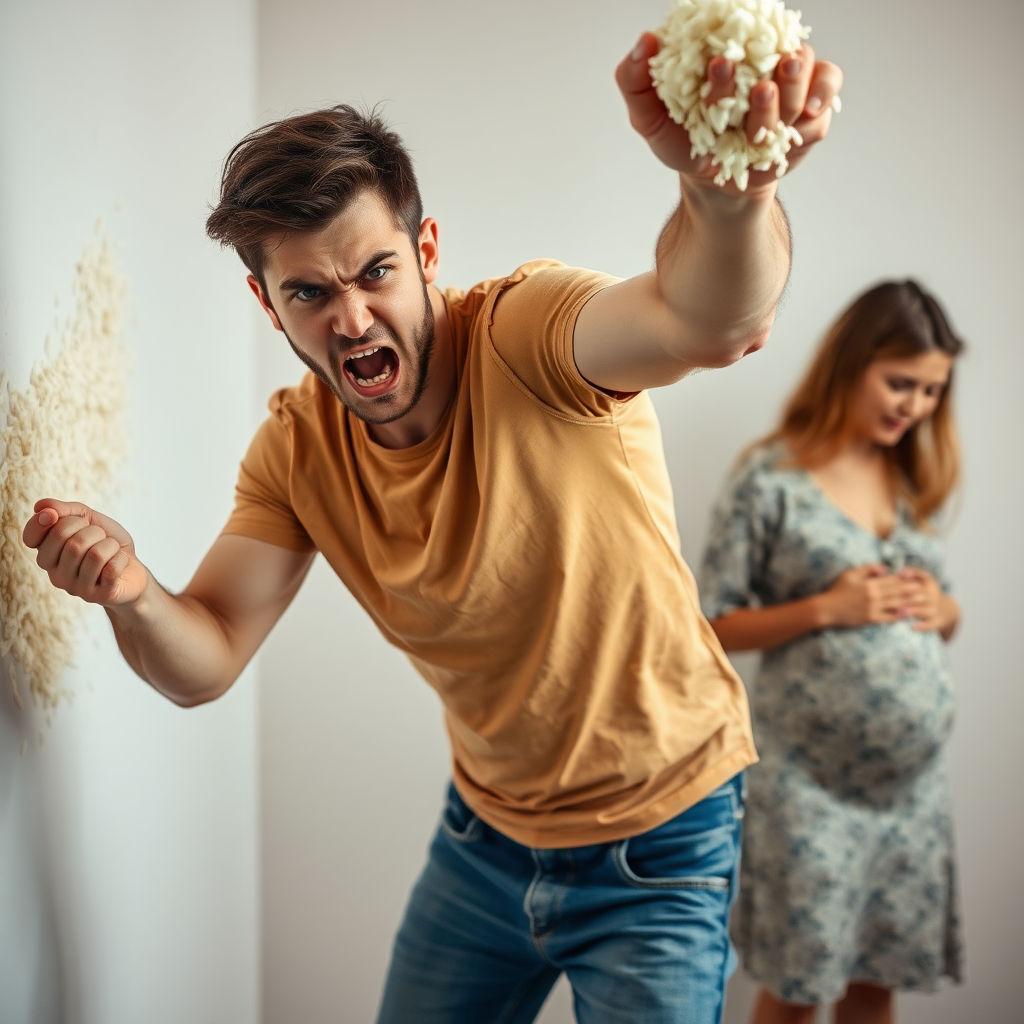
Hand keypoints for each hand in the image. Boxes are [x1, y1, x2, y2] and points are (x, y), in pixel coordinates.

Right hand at [23, 499, 148, 606]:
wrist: (133, 570)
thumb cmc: (107, 543)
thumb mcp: (89, 519)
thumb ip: (66, 510)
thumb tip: (41, 507)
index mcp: (47, 556)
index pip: (31, 537)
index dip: (45, 520)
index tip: (65, 515)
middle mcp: (55, 575)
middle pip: (63, 537)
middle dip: (90, 529)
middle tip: (99, 536)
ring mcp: (76, 588)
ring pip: (93, 554)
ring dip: (109, 545)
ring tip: (111, 551)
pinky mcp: (99, 596)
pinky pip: (111, 567)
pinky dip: (121, 558)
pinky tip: (119, 563)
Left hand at [615, 32, 842, 197]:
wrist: (710, 182)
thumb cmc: (683, 141)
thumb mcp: (649, 117)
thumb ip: (635, 81)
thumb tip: (645, 41)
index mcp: (729, 50)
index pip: (739, 28)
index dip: (736, 34)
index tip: (719, 57)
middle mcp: (762, 61)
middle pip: (781, 50)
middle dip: (774, 65)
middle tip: (762, 76)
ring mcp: (789, 85)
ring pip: (804, 76)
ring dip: (789, 90)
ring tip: (767, 93)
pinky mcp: (809, 112)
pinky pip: (825, 98)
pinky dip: (820, 100)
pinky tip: (805, 112)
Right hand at [817, 564, 923, 628]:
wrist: (827, 609)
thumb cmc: (837, 590)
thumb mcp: (850, 575)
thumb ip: (867, 569)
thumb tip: (884, 567)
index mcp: (869, 584)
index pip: (890, 579)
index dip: (903, 577)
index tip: (914, 575)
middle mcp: (873, 596)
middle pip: (896, 591)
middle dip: (911, 589)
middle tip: (924, 587)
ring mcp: (872, 608)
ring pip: (895, 604)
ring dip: (910, 601)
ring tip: (922, 599)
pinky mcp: (870, 619)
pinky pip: (888, 617)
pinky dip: (899, 615)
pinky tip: (908, 613)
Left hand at [898, 567, 959, 635]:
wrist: (947, 611)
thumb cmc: (927, 593)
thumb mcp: (925, 581)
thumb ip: (913, 574)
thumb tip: (901, 572)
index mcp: (930, 584)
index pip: (924, 577)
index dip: (913, 575)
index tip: (901, 574)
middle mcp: (934, 596)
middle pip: (923, 595)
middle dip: (909, 596)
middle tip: (893, 597)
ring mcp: (936, 609)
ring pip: (925, 610)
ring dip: (914, 611)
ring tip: (902, 611)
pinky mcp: (937, 621)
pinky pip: (931, 624)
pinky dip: (923, 626)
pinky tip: (913, 627)